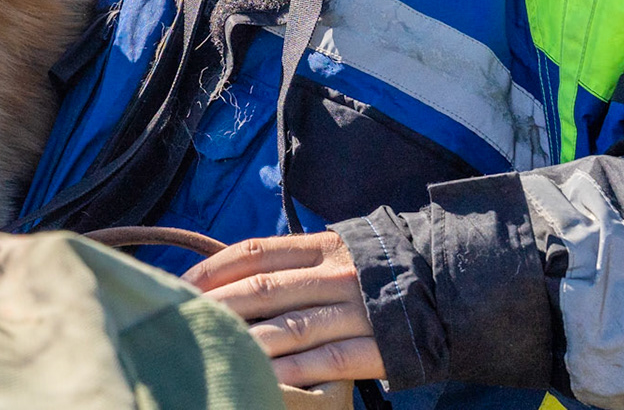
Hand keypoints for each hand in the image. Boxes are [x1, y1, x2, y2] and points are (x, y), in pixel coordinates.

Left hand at [181, 231, 384, 387]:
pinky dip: (295, 369)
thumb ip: (287, 261)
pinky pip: (330, 359)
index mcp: (320, 247)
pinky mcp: (377, 346)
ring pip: (292, 326)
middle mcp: (335, 275)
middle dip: (219, 307)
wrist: (442, 286)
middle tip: (184, 320)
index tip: (181, 286)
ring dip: (249, 340)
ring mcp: (357, 311)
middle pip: (265, 289)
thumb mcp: (330, 251)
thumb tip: (224, 274)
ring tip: (215, 349)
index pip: (254, 253)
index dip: (214, 270)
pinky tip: (267, 376)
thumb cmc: (367, 271)